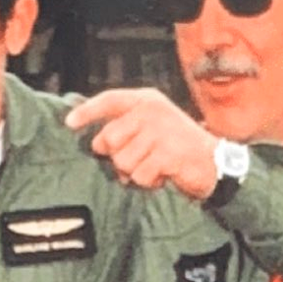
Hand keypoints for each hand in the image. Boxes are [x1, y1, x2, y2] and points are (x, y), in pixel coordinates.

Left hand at [65, 88, 218, 198]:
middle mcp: (153, 111)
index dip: (87, 111)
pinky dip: (149, 182)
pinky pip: (139, 175)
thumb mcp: (150, 129)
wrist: (214, 163)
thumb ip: (124, 130)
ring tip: (155, 166)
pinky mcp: (169, 154)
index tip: (68, 123)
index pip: (110, 100)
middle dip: (117, 156)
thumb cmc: (175, 147)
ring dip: (135, 172)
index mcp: (146, 101)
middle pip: (109, 139)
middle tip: (138, 159)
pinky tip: (164, 175)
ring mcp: (162, 131)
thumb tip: (94, 143)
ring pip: (122, 161)